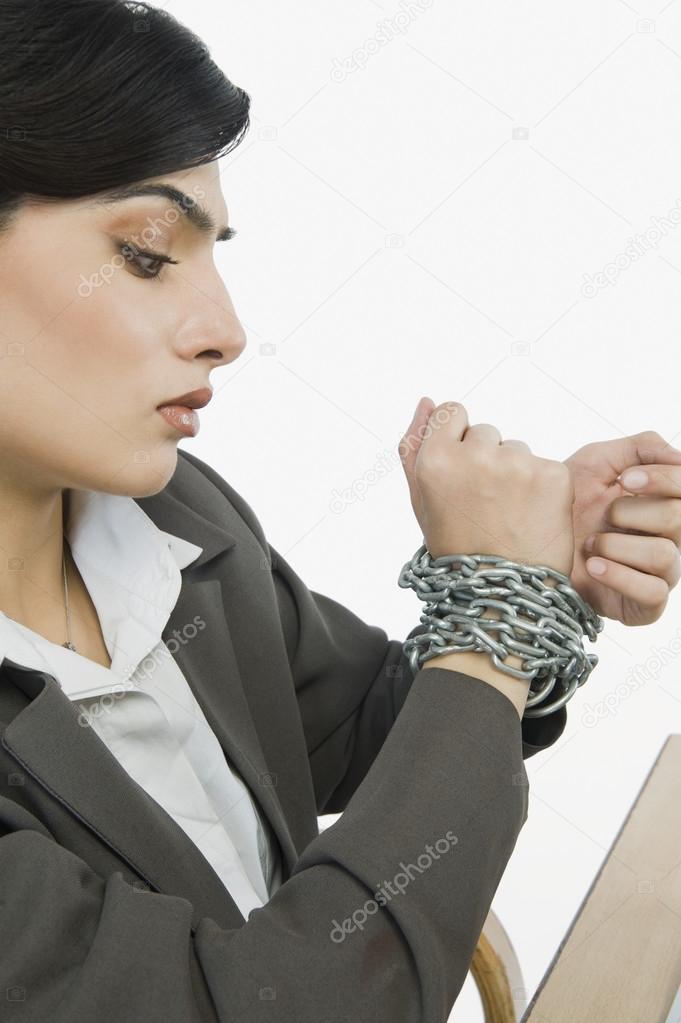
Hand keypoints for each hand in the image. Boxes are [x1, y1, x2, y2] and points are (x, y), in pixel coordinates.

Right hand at [399, 398, 574, 574]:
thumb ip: (414, 446)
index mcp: (436, 460)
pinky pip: (544, 465)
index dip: (457, 441)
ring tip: (509, 513)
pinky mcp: (552, 474)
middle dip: (486, 459)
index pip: (452, 412)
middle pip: (485, 432)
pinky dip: (541, 487)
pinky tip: (531, 515)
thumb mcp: (421, 501)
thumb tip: (427, 401)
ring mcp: (516, 463)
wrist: (503, 591)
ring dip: (515, 473)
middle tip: (485, 504)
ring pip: (516, 448)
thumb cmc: (457, 546)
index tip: (463, 473)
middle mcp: (474, 455)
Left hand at [563, 431, 680, 624]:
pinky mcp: (645, 605)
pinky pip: (652, 592)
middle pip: (679, 519)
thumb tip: (680, 456)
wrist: (528, 543)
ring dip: (618, 545)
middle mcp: (669, 538)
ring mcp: (660, 573)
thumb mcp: (596, 462)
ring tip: (589, 545)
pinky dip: (620, 576)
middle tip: (603, 515)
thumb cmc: (567, 503)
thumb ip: (641, 448)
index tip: (625, 480)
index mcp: (663, 503)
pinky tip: (594, 566)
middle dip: (632, 512)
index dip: (661, 479)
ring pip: (665, 556)